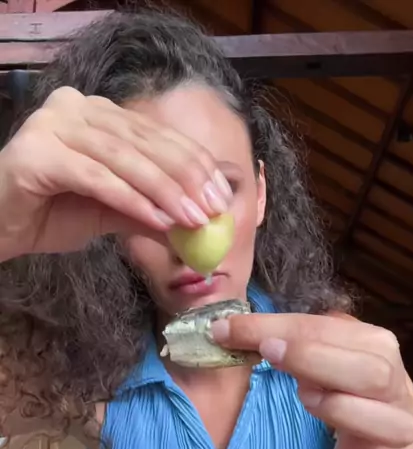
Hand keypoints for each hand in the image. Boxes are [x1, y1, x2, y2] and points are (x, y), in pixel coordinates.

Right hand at [0, 86, 231, 259]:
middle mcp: (76, 108)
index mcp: (97, 114)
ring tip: (194, 220)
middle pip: (145, 143)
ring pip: (125, 159)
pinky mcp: (39, 152)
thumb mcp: (110, 214)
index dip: (194, 163)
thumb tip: (195, 226)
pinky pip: (97, 178)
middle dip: (186, 178)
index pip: (155, 135)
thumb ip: (149, 212)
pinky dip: (131, 199)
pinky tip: (159, 220)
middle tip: (216, 209)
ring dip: (165, 192)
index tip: (223, 194)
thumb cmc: (49, 215)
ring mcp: (54, 124)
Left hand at [211, 312, 412, 448]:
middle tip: (270, 356)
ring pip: (386, 418)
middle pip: (367, 369)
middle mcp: (391, 381)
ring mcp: (398, 427)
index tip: (228, 329)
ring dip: (343, 409)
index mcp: (372, 345)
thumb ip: (292, 343)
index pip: (323, 328)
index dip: (274, 326)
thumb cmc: (350, 395)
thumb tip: (226, 330)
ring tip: (308, 401)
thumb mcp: (327, 360)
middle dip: (314, 359)